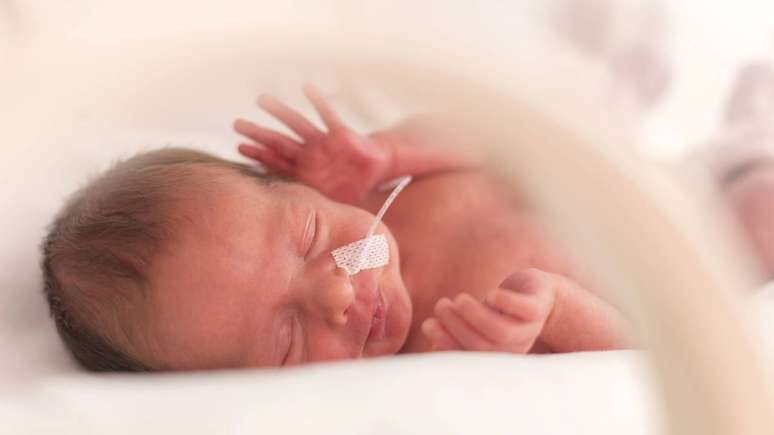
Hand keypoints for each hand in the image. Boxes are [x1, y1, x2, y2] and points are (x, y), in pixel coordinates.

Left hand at [234, 85, 391, 202]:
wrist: (376, 167)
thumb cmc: (351, 184)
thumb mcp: (333, 204)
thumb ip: (318, 215)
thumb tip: (304, 241)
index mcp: (306, 171)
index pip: (278, 162)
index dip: (260, 156)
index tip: (240, 149)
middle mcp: (311, 154)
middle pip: (280, 142)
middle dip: (259, 134)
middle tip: (237, 124)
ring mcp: (324, 143)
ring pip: (298, 126)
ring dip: (280, 114)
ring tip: (261, 100)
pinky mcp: (342, 135)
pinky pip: (329, 117)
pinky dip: (319, 103)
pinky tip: (306, 89)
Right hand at [421, 269, 556, 353]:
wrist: (540, 293)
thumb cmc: (501, 310)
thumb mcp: (479, 322)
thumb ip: (458, 331)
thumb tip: (429, 336)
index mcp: (497, 355)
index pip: (469, 357)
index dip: (446, 343)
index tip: (428, 324)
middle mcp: (514, 347)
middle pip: (482, 345)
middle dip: (456, 325)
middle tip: (440, 305)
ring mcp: (529, 328)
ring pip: (501, 331)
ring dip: (475, 315)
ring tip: (459, 299)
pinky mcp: (539, 307)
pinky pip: (526, 310)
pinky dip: (506, 303)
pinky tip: (491, 295)